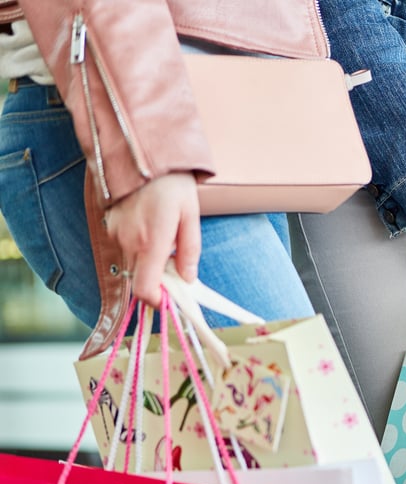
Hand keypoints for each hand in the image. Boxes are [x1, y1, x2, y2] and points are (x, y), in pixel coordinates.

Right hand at [104, 172, 200, 306]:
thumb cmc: (172, 184)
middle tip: (175, 265)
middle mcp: (128, 242)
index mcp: (150, 243)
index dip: (157, 301)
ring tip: (165, 237)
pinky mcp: (109, 226)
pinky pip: (125, 248)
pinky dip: (139, 247)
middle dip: (158, 279)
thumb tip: (188, 279)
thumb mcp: (190, 216)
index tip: (171, 298)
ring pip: (133, 263)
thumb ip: (189, 251)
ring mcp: (115, 234)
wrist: (140, 153)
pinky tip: (150, 227)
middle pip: (139, 279)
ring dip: (149, 261)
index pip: (145, 289)